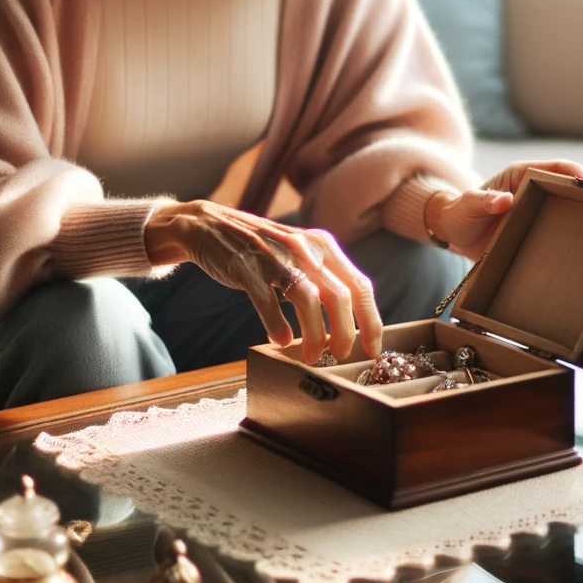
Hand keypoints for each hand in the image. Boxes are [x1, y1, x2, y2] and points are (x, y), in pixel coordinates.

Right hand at [144, 200, 382, 363]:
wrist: (209, 226)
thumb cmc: (263, 249)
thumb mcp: (301, 254)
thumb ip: (325, 280)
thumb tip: (351, 324)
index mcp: (324, 245)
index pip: (360, 286)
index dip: (371, 322)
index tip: (373, 351)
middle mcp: (305, 247)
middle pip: (340, 296)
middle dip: (346, 333)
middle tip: (341, 356)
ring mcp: (276, 256)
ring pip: (308, 298)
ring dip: (315, 334)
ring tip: (313, 356)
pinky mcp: (247, 267)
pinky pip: (268, 300)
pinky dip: (277, 325)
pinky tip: (281, 340)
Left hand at [425, 159, 582, 260]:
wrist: (454, 234)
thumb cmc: (460, 214)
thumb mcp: (466, 205)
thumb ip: (482, 201)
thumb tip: (505, 200)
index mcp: (519, 175)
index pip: (554, 167)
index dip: (575, 173)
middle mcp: (533, 190)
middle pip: (569, 186)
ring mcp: (537, 210)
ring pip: (569, 206)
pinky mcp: (537, 230)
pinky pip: (561, 228)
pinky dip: (576, 232)